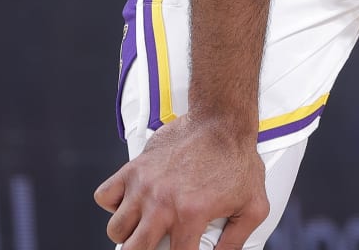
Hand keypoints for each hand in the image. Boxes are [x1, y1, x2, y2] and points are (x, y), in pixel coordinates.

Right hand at [95, 113, 268, 249]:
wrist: (221, 120)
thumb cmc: (238, 159)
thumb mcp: (253, 206)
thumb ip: (237, 240)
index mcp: (191, 215)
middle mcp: (162, 203)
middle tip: (156, 243)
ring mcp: (144, 185)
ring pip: (116, 228)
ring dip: (129, 232)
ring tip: (144, 226)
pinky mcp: (133, 167)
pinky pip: (104, 195)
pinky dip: (113, 204)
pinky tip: (131, 202)